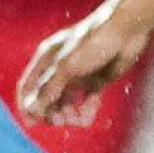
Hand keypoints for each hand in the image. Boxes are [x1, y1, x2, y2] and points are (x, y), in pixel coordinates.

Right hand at [17, 0, 153, 128]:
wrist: (127, 29)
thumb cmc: (93, 41)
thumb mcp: (67, 66)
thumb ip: (48, 89)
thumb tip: (31, 110)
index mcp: (46, 59)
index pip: (28, 87)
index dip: (27, 105)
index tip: (32, 123)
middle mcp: (59, 68)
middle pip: (47, 99)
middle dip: (52, 112)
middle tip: (61, 121)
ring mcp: (78, 75)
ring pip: (67, 103)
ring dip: (69, 115)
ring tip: (78, 119)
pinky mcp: (96, 80)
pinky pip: (86, 102)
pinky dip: (86, 111)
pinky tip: (89, 115)